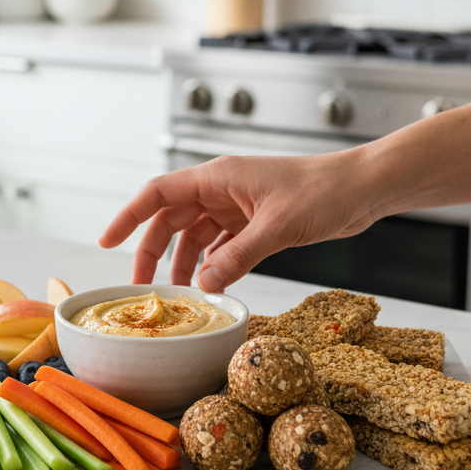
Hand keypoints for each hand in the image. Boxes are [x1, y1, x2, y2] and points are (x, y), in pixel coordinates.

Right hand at [99, 150, 376, 292]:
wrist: (363, 187)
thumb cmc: (324, 190)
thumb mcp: (277, 226)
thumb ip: (238, 256)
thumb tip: (202, 285)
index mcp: (217, 177)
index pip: (158, 193)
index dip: (129, 216)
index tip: (107, 242)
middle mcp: (221, 189)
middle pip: (171, 218)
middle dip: (153, 250)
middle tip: (144, 287)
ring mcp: (237, 205)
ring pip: (195, 234)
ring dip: (183, 261)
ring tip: (179, 293)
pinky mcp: (255, 221)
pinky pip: (221, 244)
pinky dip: (212, 264)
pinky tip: (210, 284)